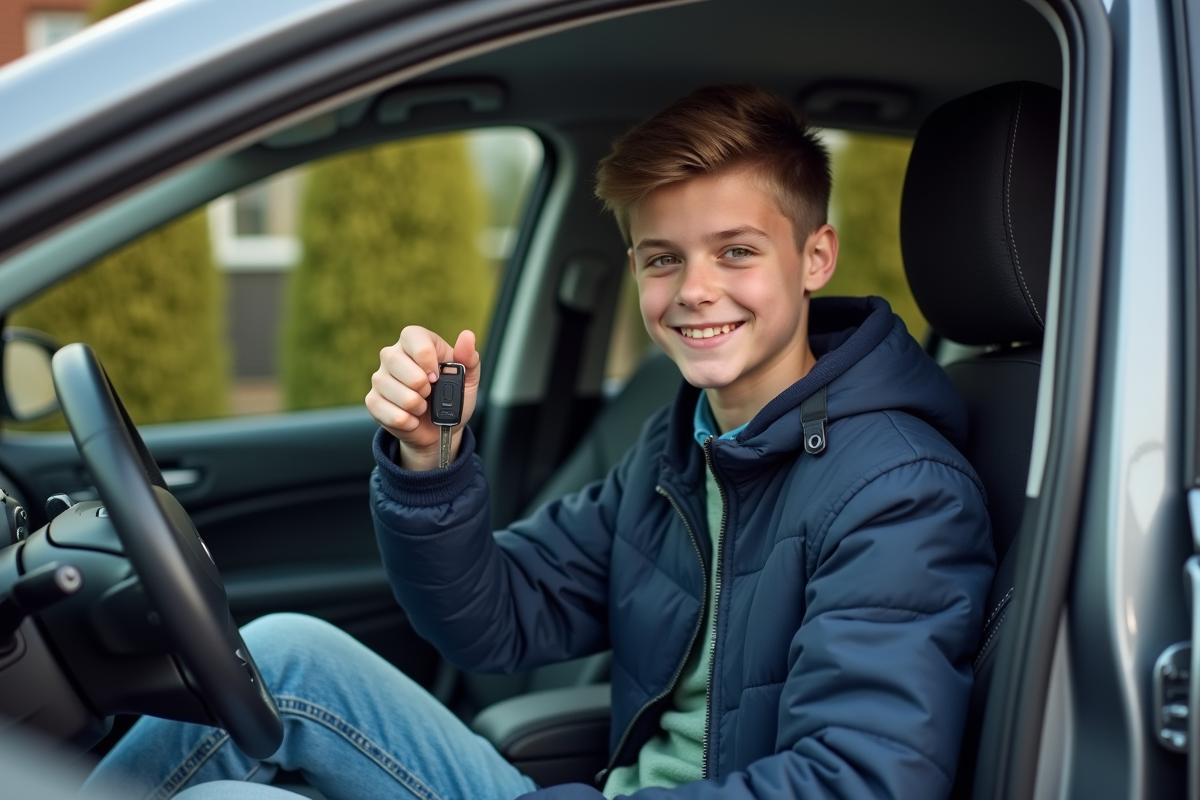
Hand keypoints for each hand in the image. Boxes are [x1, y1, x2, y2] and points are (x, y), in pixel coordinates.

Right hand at [366, 327, 480, 470]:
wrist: (440, 430)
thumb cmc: (452, 398)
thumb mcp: (468, 379)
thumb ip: (469, 358)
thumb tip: (467, 336)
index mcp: (418, 342)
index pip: (413, 337)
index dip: (426, 358)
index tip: (436, 376)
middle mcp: (394, 355)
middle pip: (395, 360)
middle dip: (419, 383)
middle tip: (430, 393)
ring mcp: (380, 377)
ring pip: (388, 386)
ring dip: (414, 404)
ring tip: (423, 407)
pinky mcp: (373, 400)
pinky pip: (383, 409)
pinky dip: (405, 420)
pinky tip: (413, 419)